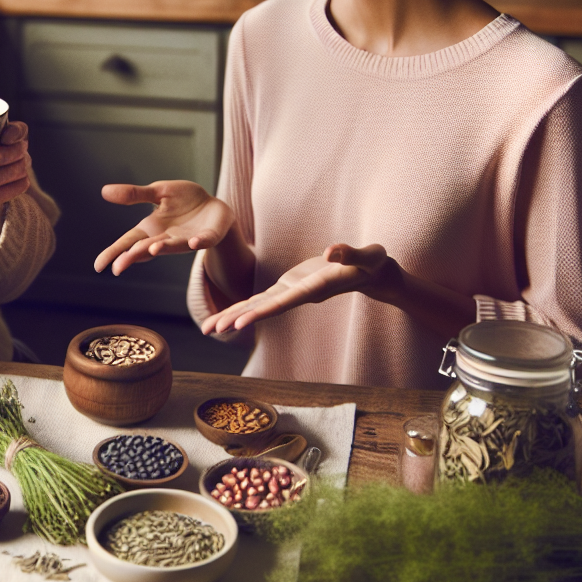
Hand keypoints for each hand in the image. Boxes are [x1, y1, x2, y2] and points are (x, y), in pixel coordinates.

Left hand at [0, 121, 30, 205]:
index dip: (14, 132)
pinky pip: (16, 189)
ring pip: (19, 170)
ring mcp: (19, 167)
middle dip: (5, 155)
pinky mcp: (17, 185)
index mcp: (5, 133)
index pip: (18, 129)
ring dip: (0, 178)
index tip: (3, 136)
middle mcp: (16, 149)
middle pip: (19, 149)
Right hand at [94, 181, 234, 275]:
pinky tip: (193, 242)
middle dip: (133, 256)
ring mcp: (186, 239)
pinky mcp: (207, 236)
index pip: (128, 242)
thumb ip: (135, 194)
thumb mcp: (158, 192)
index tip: (98, 266)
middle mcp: (166, 238)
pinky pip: (202, 240)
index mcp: (151, 228)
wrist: (214, 205)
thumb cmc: (183, 200)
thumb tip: (104, 191)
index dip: (114, 252)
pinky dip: (198, 242)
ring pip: (172, 246)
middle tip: (118, 267)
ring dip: (162, 248)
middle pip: (145, 249)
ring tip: (152, 249)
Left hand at [201, 243, 398, 334]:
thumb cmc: (373, 263)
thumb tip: (330, 251)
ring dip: (233, 316)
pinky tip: (227, 314)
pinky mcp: (290, 285)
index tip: (239, 323)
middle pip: (264, 309)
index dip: (261, 312)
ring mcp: (293, 291)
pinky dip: (244, 305)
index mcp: (314, 288)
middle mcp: (299, 294)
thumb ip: (349, 253)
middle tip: (210, 330)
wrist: (374, 273)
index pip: (283, 302)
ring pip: (259, 306)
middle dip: (236, 319)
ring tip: (208, 329)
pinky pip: (263, 298)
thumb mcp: (367, 256)